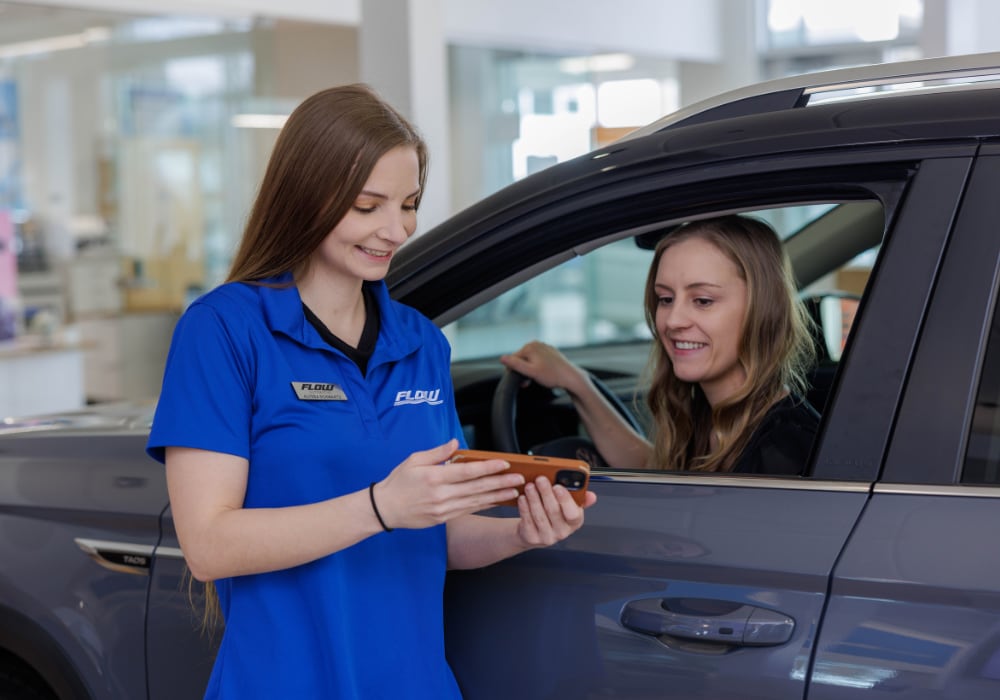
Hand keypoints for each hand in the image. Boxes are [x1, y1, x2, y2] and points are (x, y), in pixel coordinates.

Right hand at [373, 439, 525, 529]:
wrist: (385, 509)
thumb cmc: (398, 481)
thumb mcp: (414, 460)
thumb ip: (437, 452)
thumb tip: (455, 443)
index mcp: (434, 477)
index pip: (467, 471)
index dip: (488, 468)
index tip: (505, 463)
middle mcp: (441, 495)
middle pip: (476, 488)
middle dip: (501, 483)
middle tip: (520, 478)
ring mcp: (443, 509)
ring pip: (476, 501)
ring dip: (497, 496)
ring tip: (515, 491)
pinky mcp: (443, 518)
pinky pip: (468, 510)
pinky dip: (484, 506)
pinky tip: (497, 501)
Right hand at [499, 341, 581, 390]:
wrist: (571, 377)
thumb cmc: (552, 375)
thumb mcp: (530, 372)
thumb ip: (515, 364)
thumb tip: (502, 358)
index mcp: (530, 347)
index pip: (513, 359)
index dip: (515, 371)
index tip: (521, 381)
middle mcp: (536, 344)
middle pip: (521, 358)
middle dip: (523, 370)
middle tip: (529, 382)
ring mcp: (544, 347)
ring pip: (530, 359)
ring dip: (530, 369)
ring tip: (537, 378)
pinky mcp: (550, 352)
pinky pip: (538, 359)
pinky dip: (537, 367)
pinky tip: (544, 374)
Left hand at [515, 475, 597, 548]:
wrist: (533, 532)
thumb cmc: (552, 515)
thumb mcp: (567, 507)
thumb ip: (578, 498)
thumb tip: (591, 496)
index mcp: (574, 522)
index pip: (573, 514)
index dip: (566, 500)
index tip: (558, 486)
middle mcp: (562, 532)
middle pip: (554, 512)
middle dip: (546, 493)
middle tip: (541, 479)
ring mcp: (547, 537)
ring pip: (539, 515)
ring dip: (534, 498)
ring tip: (530, 486)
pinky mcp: (532, 538)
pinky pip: (527, 521)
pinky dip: (524, 507)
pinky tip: (523, 498)